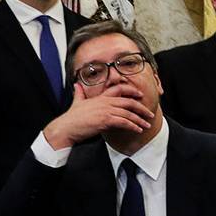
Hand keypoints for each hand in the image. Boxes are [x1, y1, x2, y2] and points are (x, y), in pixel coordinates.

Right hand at [41, 83, 155, 149]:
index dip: (131, 90)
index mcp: (100, 97)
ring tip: (147, 125)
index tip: (140, 95)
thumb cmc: (71, 118)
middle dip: (141, 108)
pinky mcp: (105, 120)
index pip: (119, 89)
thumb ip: (79, 93)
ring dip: (140, 120)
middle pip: (129, 102)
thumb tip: (76, 85)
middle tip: (149, 114)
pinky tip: (138, 130)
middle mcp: (104, 102)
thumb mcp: (77, 102)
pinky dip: (133, 126)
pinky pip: (124, 122)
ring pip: (128, 113)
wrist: (66, 128)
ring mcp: (105, 111)